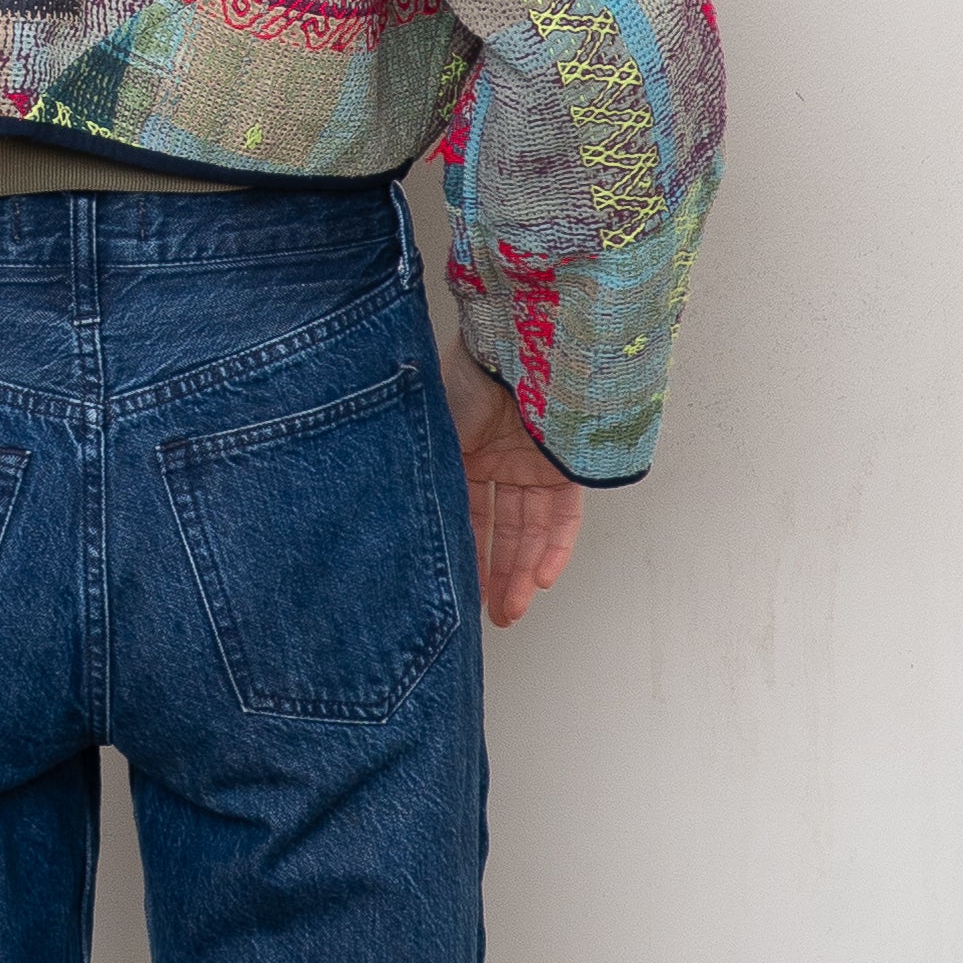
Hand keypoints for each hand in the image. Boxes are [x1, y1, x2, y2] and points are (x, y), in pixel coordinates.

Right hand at [439, 336, 583, 627]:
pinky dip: (554, 548)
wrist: (511, 347)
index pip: (467, 514)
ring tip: (512, 609)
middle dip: (495, 574)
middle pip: (501, 528)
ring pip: (531, 528)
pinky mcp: (564, 462)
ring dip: (522, 571)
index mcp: (463, 450)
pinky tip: (541, 579)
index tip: (460, 592)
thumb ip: (429, 483)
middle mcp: (499, 458)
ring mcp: (533, 461)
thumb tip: (397, 534)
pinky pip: (564, 514)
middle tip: (492, 615)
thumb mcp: (433, 440)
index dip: (465, 554)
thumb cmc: (464, 379)